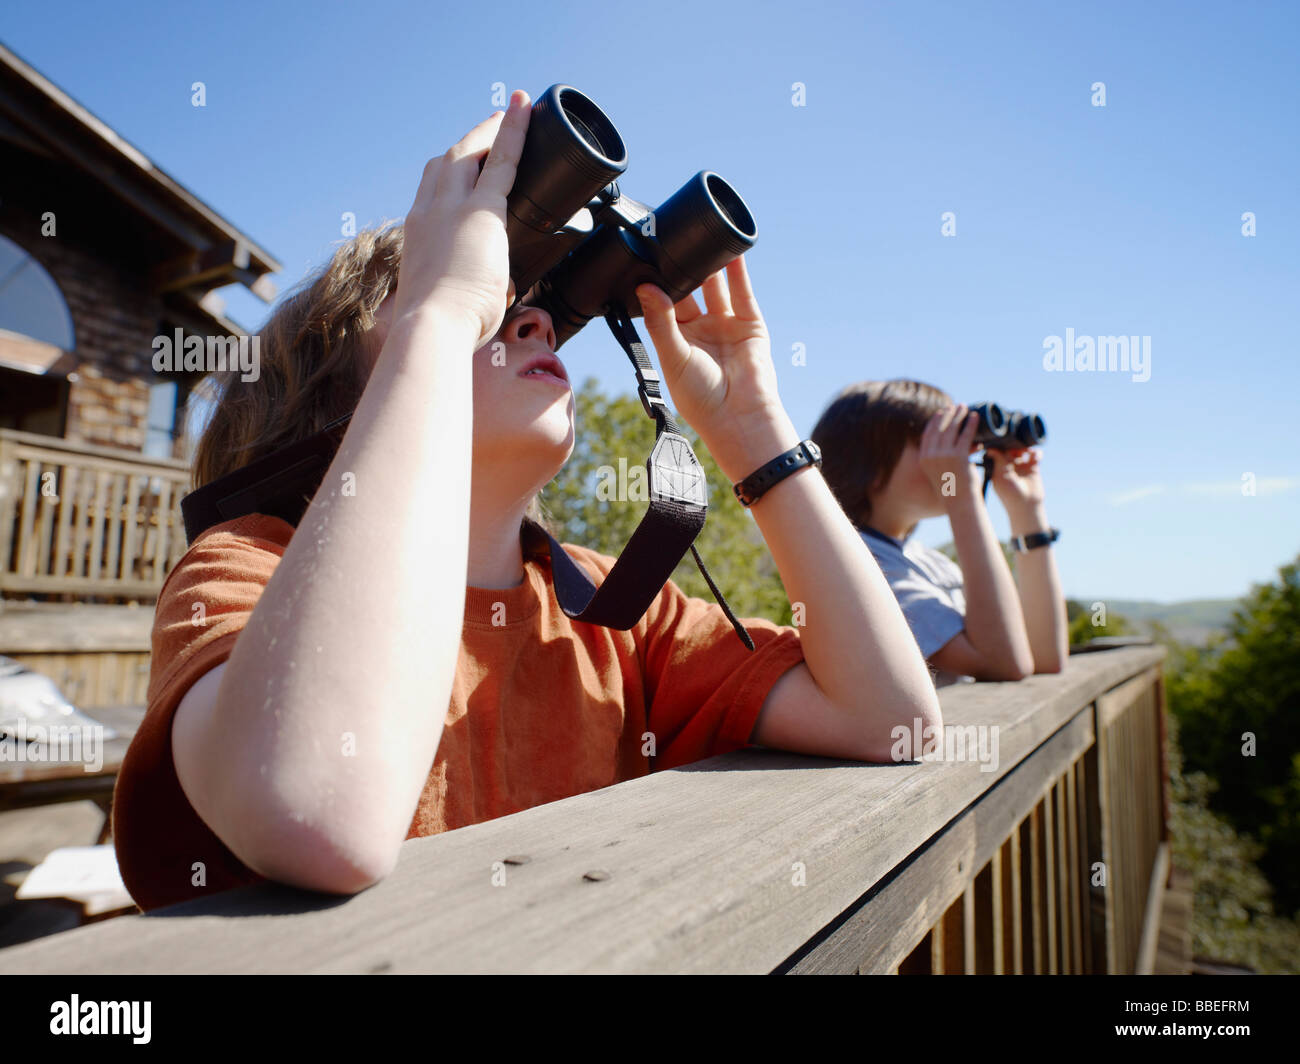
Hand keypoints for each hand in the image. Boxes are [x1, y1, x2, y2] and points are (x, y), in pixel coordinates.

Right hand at [393, 90, 530, 349]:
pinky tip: (526, 111)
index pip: (432, 189)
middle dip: (470, 141)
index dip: (447, 170)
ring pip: (470, 152)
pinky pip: (503, 160)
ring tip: (515, 112)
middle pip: (448, 162)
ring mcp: (451, 207)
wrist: (431, 326)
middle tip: (492, 123)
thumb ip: (475, 286)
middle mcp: (428, 211)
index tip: (460, 158)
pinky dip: (515, 132)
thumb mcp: (453, 299)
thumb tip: (500, 292)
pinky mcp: (481, 210)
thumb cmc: (442, 327)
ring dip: (491, 130)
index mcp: (419, 233)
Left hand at [635, 257, 797, 482]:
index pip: (665, 304)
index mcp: (677, 341)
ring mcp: (727, 326)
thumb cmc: (701, 398)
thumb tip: (644, 287)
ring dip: (709, 265)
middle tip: (670, 241)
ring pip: (716, 287)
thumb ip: (660, 321)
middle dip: (683, 269)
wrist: (739, 417)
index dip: (657, 283)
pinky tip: (730, 251)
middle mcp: (701, 331)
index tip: (646, 258)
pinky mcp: (750, 325)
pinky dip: (737, 272)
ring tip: (700, 238)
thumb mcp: (673, 357)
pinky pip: (742, 293)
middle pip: (691, 291)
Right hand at [918, 404, 979, 502]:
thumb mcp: (938, 471)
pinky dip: (971, 424)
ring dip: (959, 415)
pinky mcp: (958, 457)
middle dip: (948, 414)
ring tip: (965, 407)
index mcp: (924, 459)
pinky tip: (975, 417)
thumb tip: (953, 440)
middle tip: (955, 406)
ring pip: (952, 429)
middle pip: (939, 428)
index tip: (941, 412)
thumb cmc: (952, 488)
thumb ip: (940, 456)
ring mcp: (944, 456)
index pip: (928, 434)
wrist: (960, 502)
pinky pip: (966, 435)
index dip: (935, 421)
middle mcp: (931, 456)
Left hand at [989, 447, 1046, 518]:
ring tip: (1026, 451)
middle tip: (1016, 446)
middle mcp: (1009, 466)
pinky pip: (1035, 456)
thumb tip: (990, 447)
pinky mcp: (1033, 468)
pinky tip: (1035, 456)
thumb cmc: (1009, 493)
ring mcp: (1021, 467)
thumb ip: (998, 460)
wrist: (1025, 505)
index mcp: (997, 468)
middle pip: (1011, 449)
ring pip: (1023, 450)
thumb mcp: (1000, 475)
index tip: (1002, 440)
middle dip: (1013, 445)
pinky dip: (1036, 453)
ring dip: (1025, 447)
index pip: (998, 452)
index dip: (1000, 446)